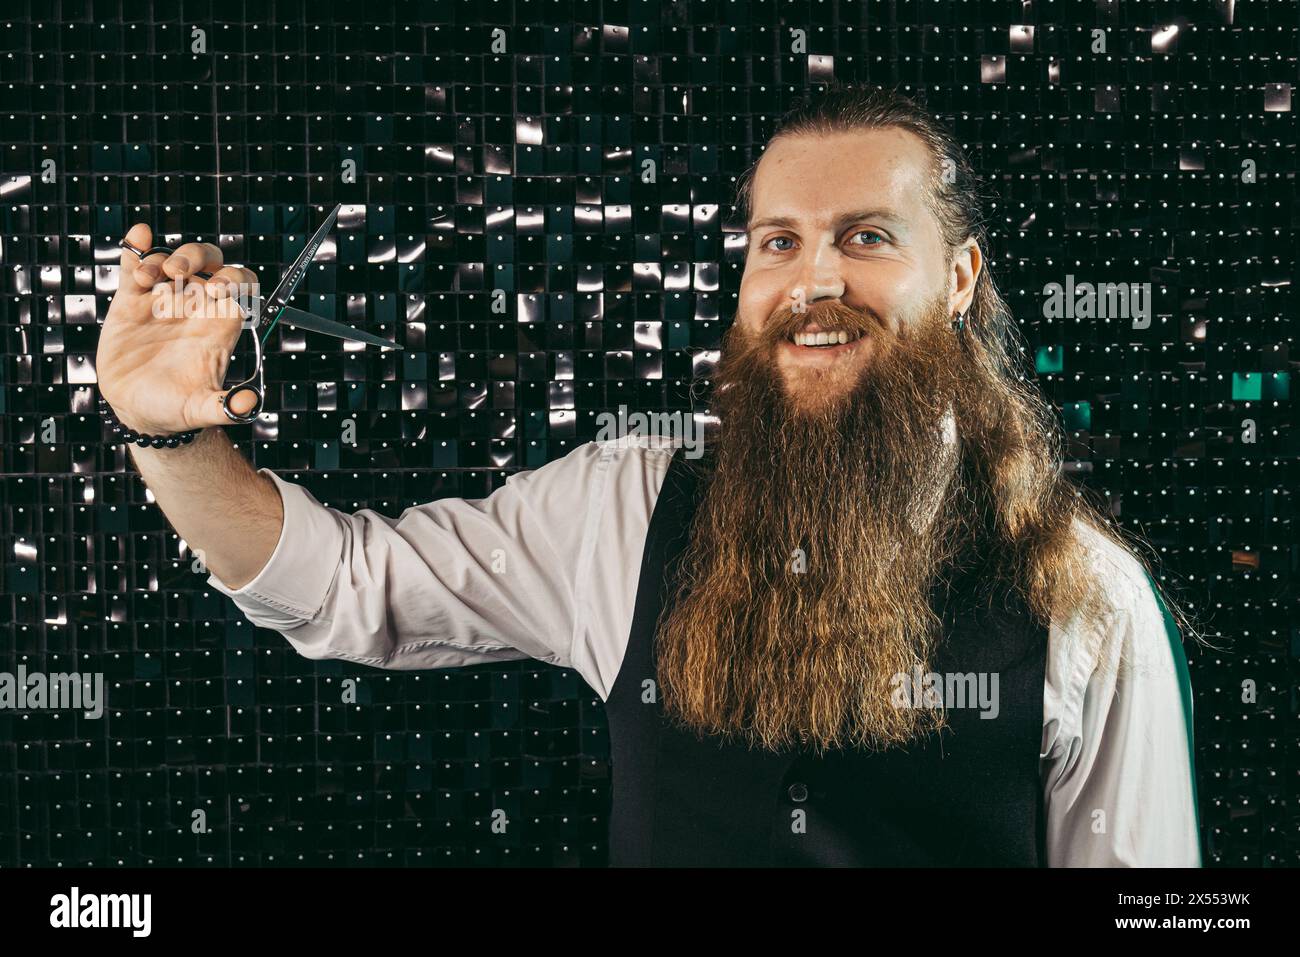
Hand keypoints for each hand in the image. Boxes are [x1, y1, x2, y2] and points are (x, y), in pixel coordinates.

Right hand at [96, 224, 260, 434]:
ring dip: (162, 259)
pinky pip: (135, 267)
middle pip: (208, 263)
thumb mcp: (202, 409)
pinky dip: (136, 249)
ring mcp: (163, 301)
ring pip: (170, 261)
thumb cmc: (177, 409)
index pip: (241, 286)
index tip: (220, 289)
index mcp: (219, 323)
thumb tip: (249, 404)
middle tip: (180, 274)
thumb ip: (226, 406)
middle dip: (198, 257)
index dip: (236, 279)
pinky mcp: (131, 302)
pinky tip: (138, 236)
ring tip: (150, 279)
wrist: (139, 411)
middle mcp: (195, 306)